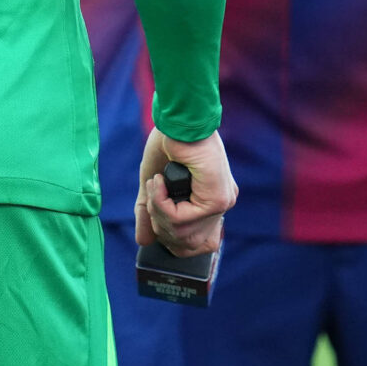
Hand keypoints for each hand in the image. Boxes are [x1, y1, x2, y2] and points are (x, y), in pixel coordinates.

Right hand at [133, 127, 235, 257]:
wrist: (177, 120)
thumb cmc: (168, 143)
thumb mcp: (153, 185)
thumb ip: (149, 213)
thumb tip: (144, 242)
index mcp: (211, 201)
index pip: (199, 244)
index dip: (172, 240)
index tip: (156, 219)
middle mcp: (221, 204)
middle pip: (188, 245)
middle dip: (161, 226)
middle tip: (153, 196)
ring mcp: (222, 203)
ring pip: (182, 234)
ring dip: (158, 210)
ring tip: (156, 184)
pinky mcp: (217, 200)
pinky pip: (181, 219)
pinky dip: (161, 203)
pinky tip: (161, 181)